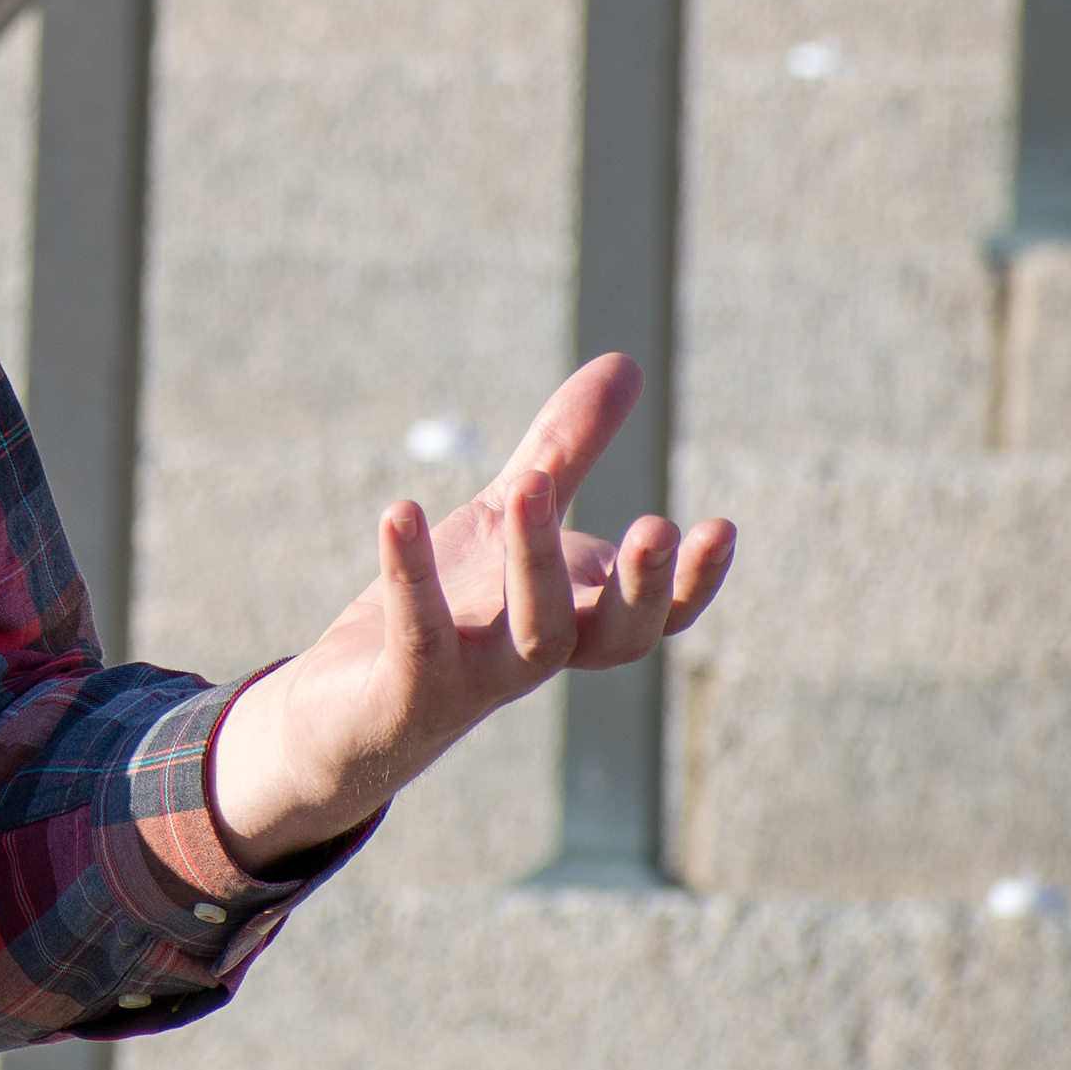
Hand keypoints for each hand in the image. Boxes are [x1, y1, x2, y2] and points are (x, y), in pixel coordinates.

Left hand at [206, 354, 736, 873]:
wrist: (350, 706)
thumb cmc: (450, 604)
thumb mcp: (508, 514)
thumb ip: (566, 450)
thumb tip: (627, 364)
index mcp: (577, 618)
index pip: (656, 614)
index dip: (692, 581)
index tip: (720, 526)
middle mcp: (540, 655)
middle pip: (613, 635)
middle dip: (637, 584)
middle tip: (656, 525)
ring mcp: (479, 679)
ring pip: (534, 637)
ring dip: (535, 562)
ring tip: (524, 483)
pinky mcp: (410, 691)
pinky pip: (421, 635)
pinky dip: (410, 577)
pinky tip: (399, 512)